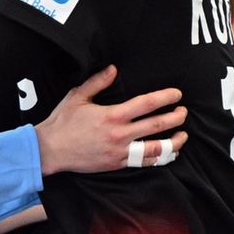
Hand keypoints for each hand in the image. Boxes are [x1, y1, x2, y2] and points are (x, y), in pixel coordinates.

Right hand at [35, 66, 187, 174]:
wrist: (50, 150)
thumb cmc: (62, 122)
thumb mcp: (77, 96)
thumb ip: (98, 82)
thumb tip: (113, 69)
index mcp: (113, 115)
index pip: (147, 104)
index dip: (165, 97)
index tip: (177, 94)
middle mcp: (120, 134)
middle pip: (157, 125)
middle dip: (175, 118)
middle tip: (184, 112)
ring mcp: (120, 151)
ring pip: (155, 148)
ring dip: (173, 142)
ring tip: (183, 135)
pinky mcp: (116, 164)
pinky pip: (143, 162)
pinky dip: (158, 158)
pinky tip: (167, 153)